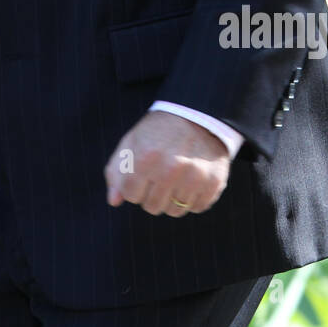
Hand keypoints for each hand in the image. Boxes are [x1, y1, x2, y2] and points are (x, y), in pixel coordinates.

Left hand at [104, 111, 229, 216]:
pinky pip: (196, 208)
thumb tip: (114, 201)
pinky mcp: (213, 182)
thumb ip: (116, 172)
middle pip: (152, 207)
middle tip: (159, 174)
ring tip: (175, 177)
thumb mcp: (131, 142)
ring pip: (175, 211)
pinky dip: (192, 198)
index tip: (141, 173)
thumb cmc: (157, 132)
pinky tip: (191, 179)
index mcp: (145, 158)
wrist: (196, 115)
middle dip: (151, 194)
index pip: (131, 195)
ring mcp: (193, 177)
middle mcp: (170, 169)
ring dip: (172, 198)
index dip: (133, 186)